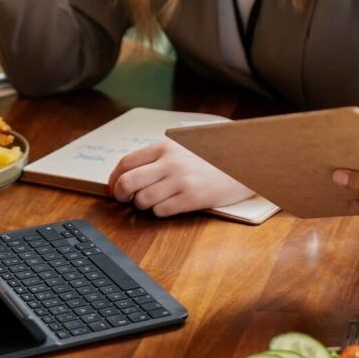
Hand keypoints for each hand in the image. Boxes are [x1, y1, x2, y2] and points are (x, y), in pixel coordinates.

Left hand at [107, 140, 253, 216]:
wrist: (244, 164)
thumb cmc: (213, 156)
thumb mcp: (184, 146)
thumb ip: (159, 155)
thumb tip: (128, 172)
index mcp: (166, 147)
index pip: (126, 162)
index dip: (115, 178)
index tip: (115, 187)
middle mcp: (170, 163)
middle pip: (127, 183)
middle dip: (121, 195)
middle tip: (126, 199)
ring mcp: (180, 181)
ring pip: (142, 200)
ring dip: (144, 205)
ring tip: (156, 200)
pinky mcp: (191, 199)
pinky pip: (160, 211)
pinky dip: (161, 211)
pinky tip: (172, 204)